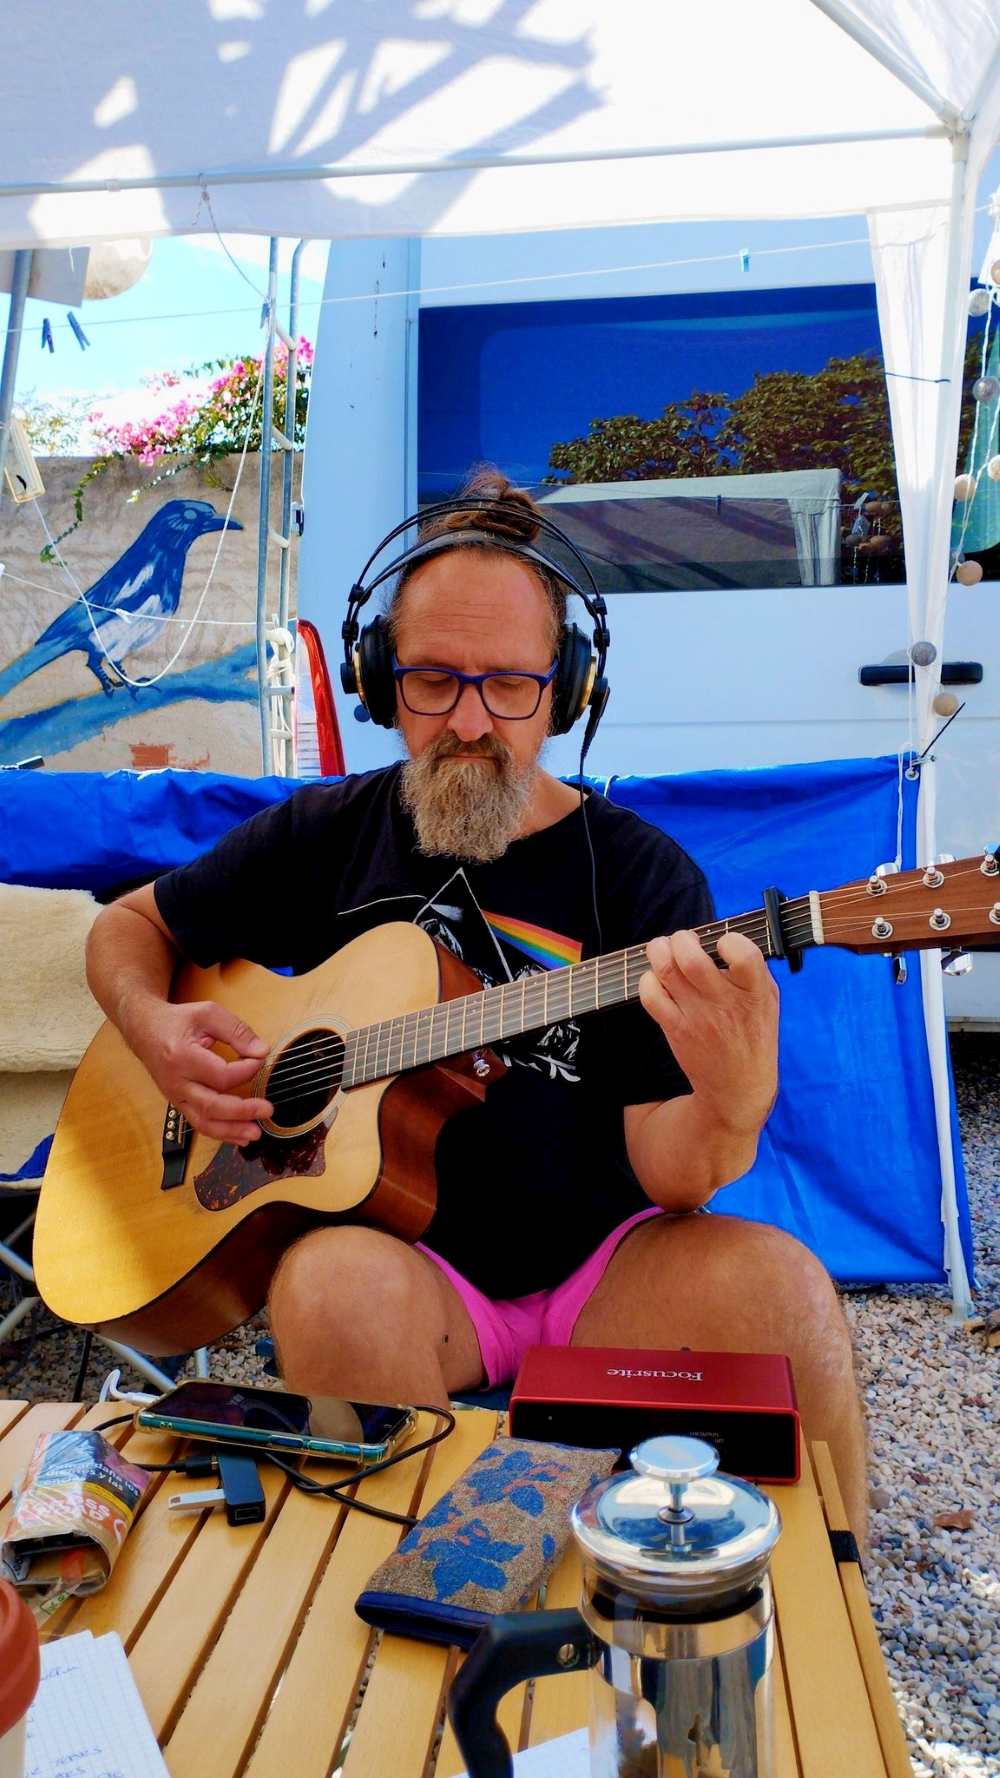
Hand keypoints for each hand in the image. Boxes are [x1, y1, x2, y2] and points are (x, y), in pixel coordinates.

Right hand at [128, 999, 272, 1143]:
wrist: (144, 1030)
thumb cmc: (177, 1021)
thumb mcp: (208, 1014)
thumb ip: (237, 1031)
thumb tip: (261, 1052)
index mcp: (182, 1056)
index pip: (222, 1075)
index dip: (247, 1070)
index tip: (259, 1060)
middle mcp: (176, 1081)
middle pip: (212, 1105)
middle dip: (242, 1111)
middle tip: (267, 1110)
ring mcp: (175, 1096)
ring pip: (203, 1121)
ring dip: (231, 1131)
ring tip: (254, 1133)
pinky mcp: (177, 1103)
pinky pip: (199, 1123)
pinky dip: (220, 1132)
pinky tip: (239, 1135)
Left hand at [638, 929, 778, 1136]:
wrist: (738, 1087)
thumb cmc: (754, 1035)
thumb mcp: (768, 1002)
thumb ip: (752, 969)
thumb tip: (722, 937)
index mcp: (755, 993)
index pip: (744, 956)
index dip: (729, 941)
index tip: (723, 944)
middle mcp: (725, 1004)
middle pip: (692, 960)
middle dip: (681, 939)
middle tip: (684, 941)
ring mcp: (697, 1018)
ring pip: (666, 971)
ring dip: (659, 950)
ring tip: (664, 948)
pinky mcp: (675, 1029)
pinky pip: (650, 995)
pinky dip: (648, 979)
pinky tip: (658, 979)